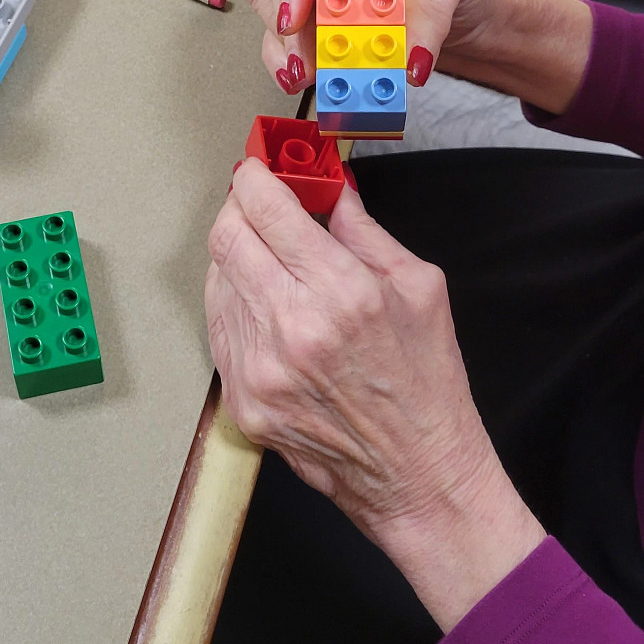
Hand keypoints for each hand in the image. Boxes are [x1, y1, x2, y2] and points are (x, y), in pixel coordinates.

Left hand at [206, 158, 543, 627]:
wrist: (418, 474)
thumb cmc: (427, 382)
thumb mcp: (419, 287)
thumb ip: (363, 230)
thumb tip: (327, 186)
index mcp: (341, 292)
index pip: (266, 210)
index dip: (256, 178)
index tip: (259, 170)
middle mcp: (291, 329)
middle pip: (226, 238)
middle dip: (239, 210)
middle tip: (258, 207)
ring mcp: (259, 370)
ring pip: (217, 282)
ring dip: (239, 260)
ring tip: (274, 265)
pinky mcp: (243, 402)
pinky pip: (220, 330)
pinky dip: (237, 306)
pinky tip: (269, 308)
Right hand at [238, 0, 593, 114]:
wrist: (448, 0)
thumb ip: (435, 9)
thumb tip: (408, 56)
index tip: (295, 19)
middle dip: (294, 21)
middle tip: (311, 64)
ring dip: (286, 41)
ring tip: (313, 75)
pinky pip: (270, 19)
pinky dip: (281, 53)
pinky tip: (297, 74)